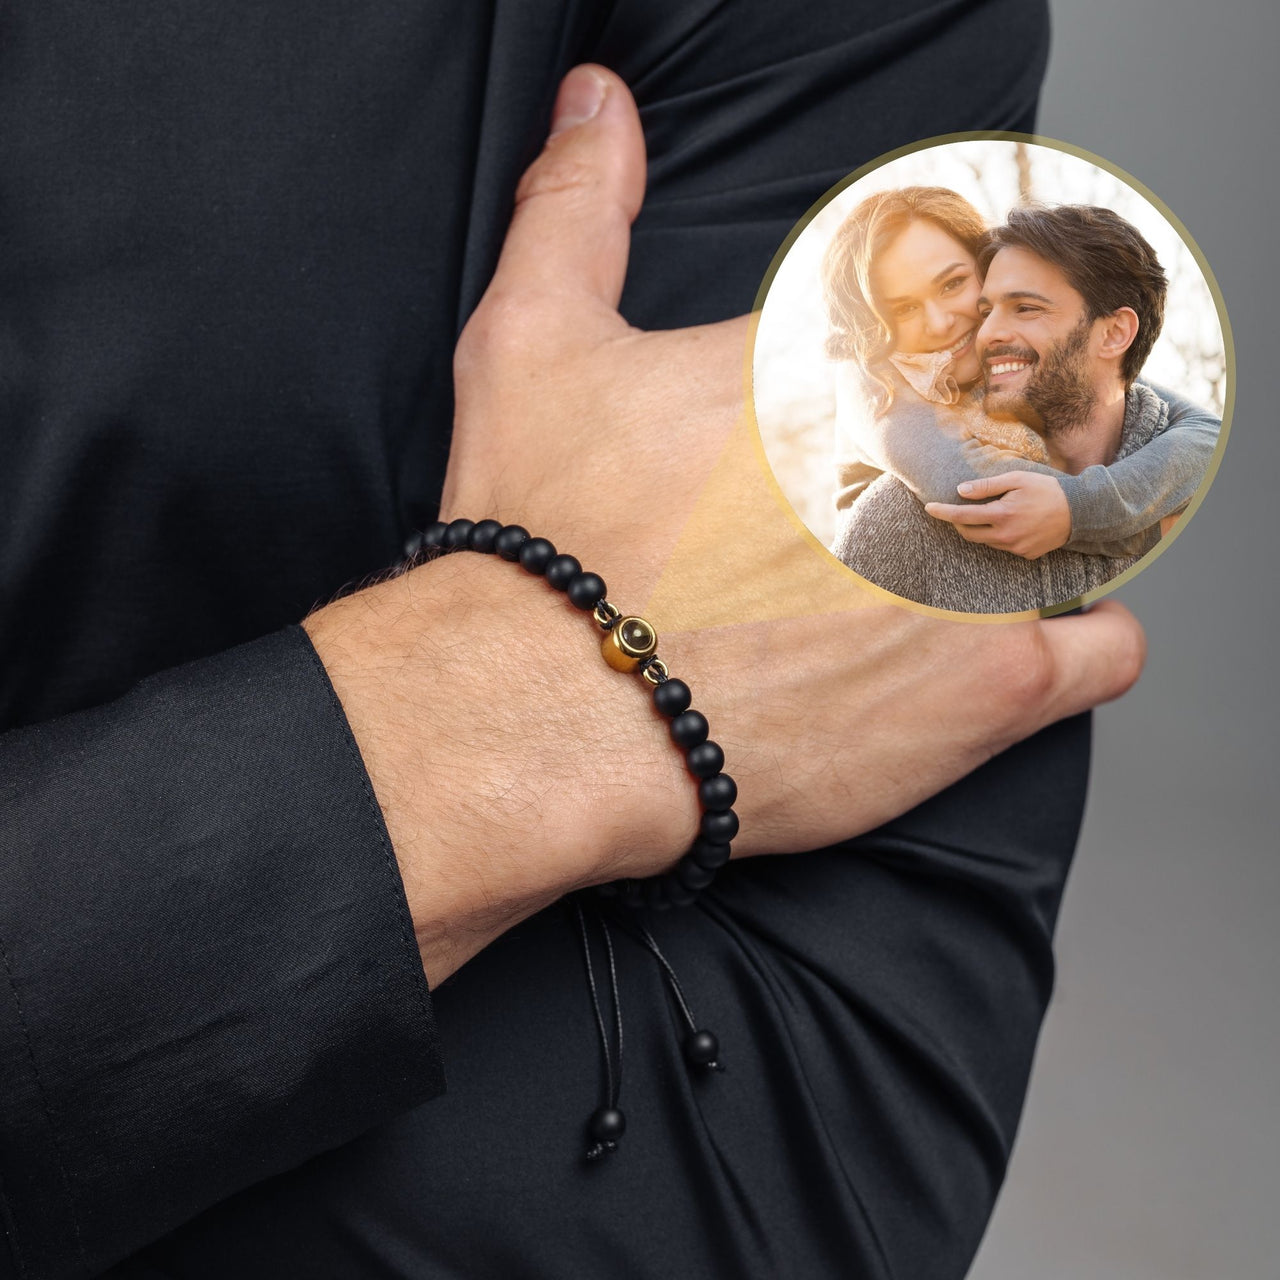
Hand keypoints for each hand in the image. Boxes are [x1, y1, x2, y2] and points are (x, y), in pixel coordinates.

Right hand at [306, 66, 1146, 986]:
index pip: (946, 323)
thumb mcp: (530, 341)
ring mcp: (972, 562)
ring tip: (926, 587)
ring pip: (1069, 530)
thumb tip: (598, 105)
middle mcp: (925, 440)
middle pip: (1020, 430)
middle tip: (879, 524)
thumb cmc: (538, 544)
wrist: (548, 713)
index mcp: (841, 353)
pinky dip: (1072, 645)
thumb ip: (576, 208)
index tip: (878, 423)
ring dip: (1015, 548)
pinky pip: (1103, 649)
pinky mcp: (991, 684)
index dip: (920, 373)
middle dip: (963, 462)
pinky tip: (996, 651)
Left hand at [924, 470, 1072, 558]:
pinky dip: (999, 535)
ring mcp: (1015, 548)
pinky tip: (1012, 523)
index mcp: (1002, 515)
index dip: (943, 512)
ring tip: (991, 512)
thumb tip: (960, 491)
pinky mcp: (1025, 555)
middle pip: (968, 534)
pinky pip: (1003, 547)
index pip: (962, 516)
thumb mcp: (1017, 479)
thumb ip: (986, 486)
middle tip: (956, 509)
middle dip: (957, 522)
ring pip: (985, 541)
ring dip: (980, 529)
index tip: (929, 508)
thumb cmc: (1047, 490)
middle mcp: (1006, 536)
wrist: (1080, 511)